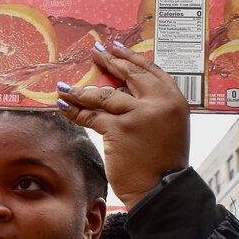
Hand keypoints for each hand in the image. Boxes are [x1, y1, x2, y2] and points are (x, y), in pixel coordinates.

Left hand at [56, 46, 190, 209]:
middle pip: (129, 75)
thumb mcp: (167, 128)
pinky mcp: (119, 129)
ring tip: (66, 87)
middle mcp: (159, 103)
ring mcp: (138, 115)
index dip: (132, 58)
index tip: (117, 48)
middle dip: (109, 62)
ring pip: (105, 95)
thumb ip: (151, 108)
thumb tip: (122, 91)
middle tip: (95, 52)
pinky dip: (75, 111)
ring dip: (82, 91)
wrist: (161, 190)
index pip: (151, 71)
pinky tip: (63, 106)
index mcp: (175, 101)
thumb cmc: (162, 163)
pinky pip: (91, 116)